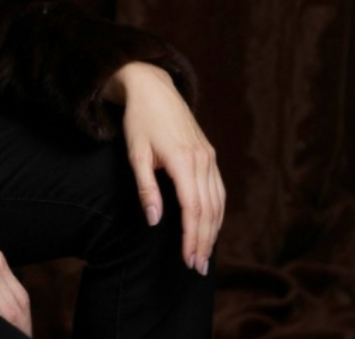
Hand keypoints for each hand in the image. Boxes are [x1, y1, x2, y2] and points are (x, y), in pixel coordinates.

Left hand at [107, 62, 224, 275]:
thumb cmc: (139, 120)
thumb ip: (146, 188)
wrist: (152, 88)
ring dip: (213, 230)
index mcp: (183, 159)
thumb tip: (155, 221)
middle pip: (208, 209)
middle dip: (204, 240)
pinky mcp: (209, 153)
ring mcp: (208, 155)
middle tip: (197, 267)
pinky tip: (212, 226)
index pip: (192, 208)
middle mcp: (201, 159)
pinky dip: (217, 211)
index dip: (192, 236)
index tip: (188, 259)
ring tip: (205, 254)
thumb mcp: (136, 153)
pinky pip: (219, 188)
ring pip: (218, 201)